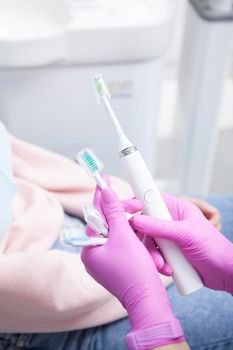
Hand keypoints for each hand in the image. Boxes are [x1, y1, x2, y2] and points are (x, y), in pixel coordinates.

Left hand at [82, 187, 183, 348]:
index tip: (102, 178)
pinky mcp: (119, 266)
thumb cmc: (134, 270)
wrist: (148, 300)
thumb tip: (105, 192)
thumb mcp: (124, 236)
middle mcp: (95, 256)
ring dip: (133, 229)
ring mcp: (107, 262)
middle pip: (108, 225)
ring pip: (120, 235)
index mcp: (89, 249)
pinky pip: (126, 246)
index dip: (100, 196)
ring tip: (141, 218)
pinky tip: (144, 233)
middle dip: (124, 215)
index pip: (95, 216)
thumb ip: (114, 213)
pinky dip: (136, 240)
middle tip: (134, 204)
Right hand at [130, 193, 232, 293]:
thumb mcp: (186, 235)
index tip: (123, 208)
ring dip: (151, 255)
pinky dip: (157, 263)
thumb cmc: (213, 248)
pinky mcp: (168, 253)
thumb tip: (137, 220)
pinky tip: (167, 269)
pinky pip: (153, 254)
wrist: (224, 274)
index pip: (151, 200)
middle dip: (144, 239)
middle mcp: (170, 221)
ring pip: (147, 242)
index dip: (136, 202)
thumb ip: (160, 227)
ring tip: (162, 265)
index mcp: (176, 209)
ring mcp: (168, 237)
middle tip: (146, 248)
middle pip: (145, 223)